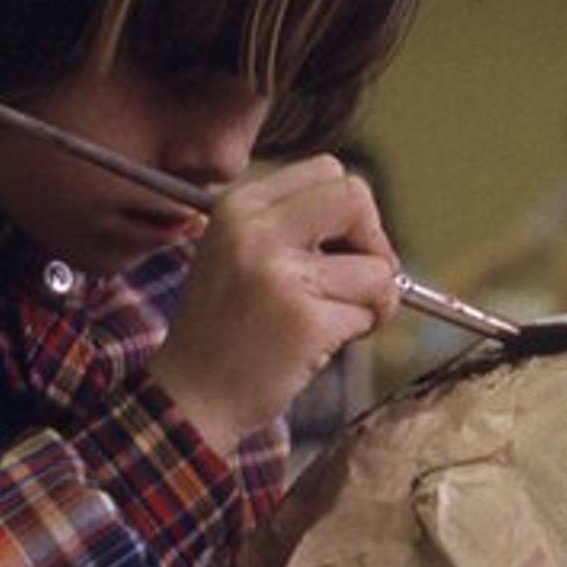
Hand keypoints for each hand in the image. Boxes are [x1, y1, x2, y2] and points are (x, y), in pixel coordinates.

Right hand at [149, 156, 398, 448]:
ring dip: (371, 300)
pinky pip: (368, 313)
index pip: (329, 171)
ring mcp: (279, 275)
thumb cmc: (226, 327)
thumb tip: (369, 221)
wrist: (190, 396)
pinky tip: (317, 345)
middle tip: (359, 282)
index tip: (342, 247)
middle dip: (374, 243)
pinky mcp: (304, 321)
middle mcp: (255, 230)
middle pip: (357, 198)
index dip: (351, 211)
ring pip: (376, 266)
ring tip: (330, 321)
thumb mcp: (239, 252)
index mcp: (238, 206)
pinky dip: (358, 332)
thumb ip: (293, 225)